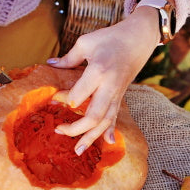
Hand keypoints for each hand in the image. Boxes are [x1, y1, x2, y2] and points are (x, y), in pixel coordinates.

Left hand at [48, 6, 159, 153]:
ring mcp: (117, 94)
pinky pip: (116, 117)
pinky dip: (112, 130)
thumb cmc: (111, 38)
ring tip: (78, 151)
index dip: (64, 99)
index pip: (78, 95)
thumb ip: (68, 58)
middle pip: (94, 116)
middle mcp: (109, 87)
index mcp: (98, 71)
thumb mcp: (86, 43)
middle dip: (76, 129)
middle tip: (58, 131)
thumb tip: (50, 64)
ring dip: (91, 137)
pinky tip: (108, 143)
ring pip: (105, 122)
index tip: (53, 98)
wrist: (139, 38)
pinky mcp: (121, 97)